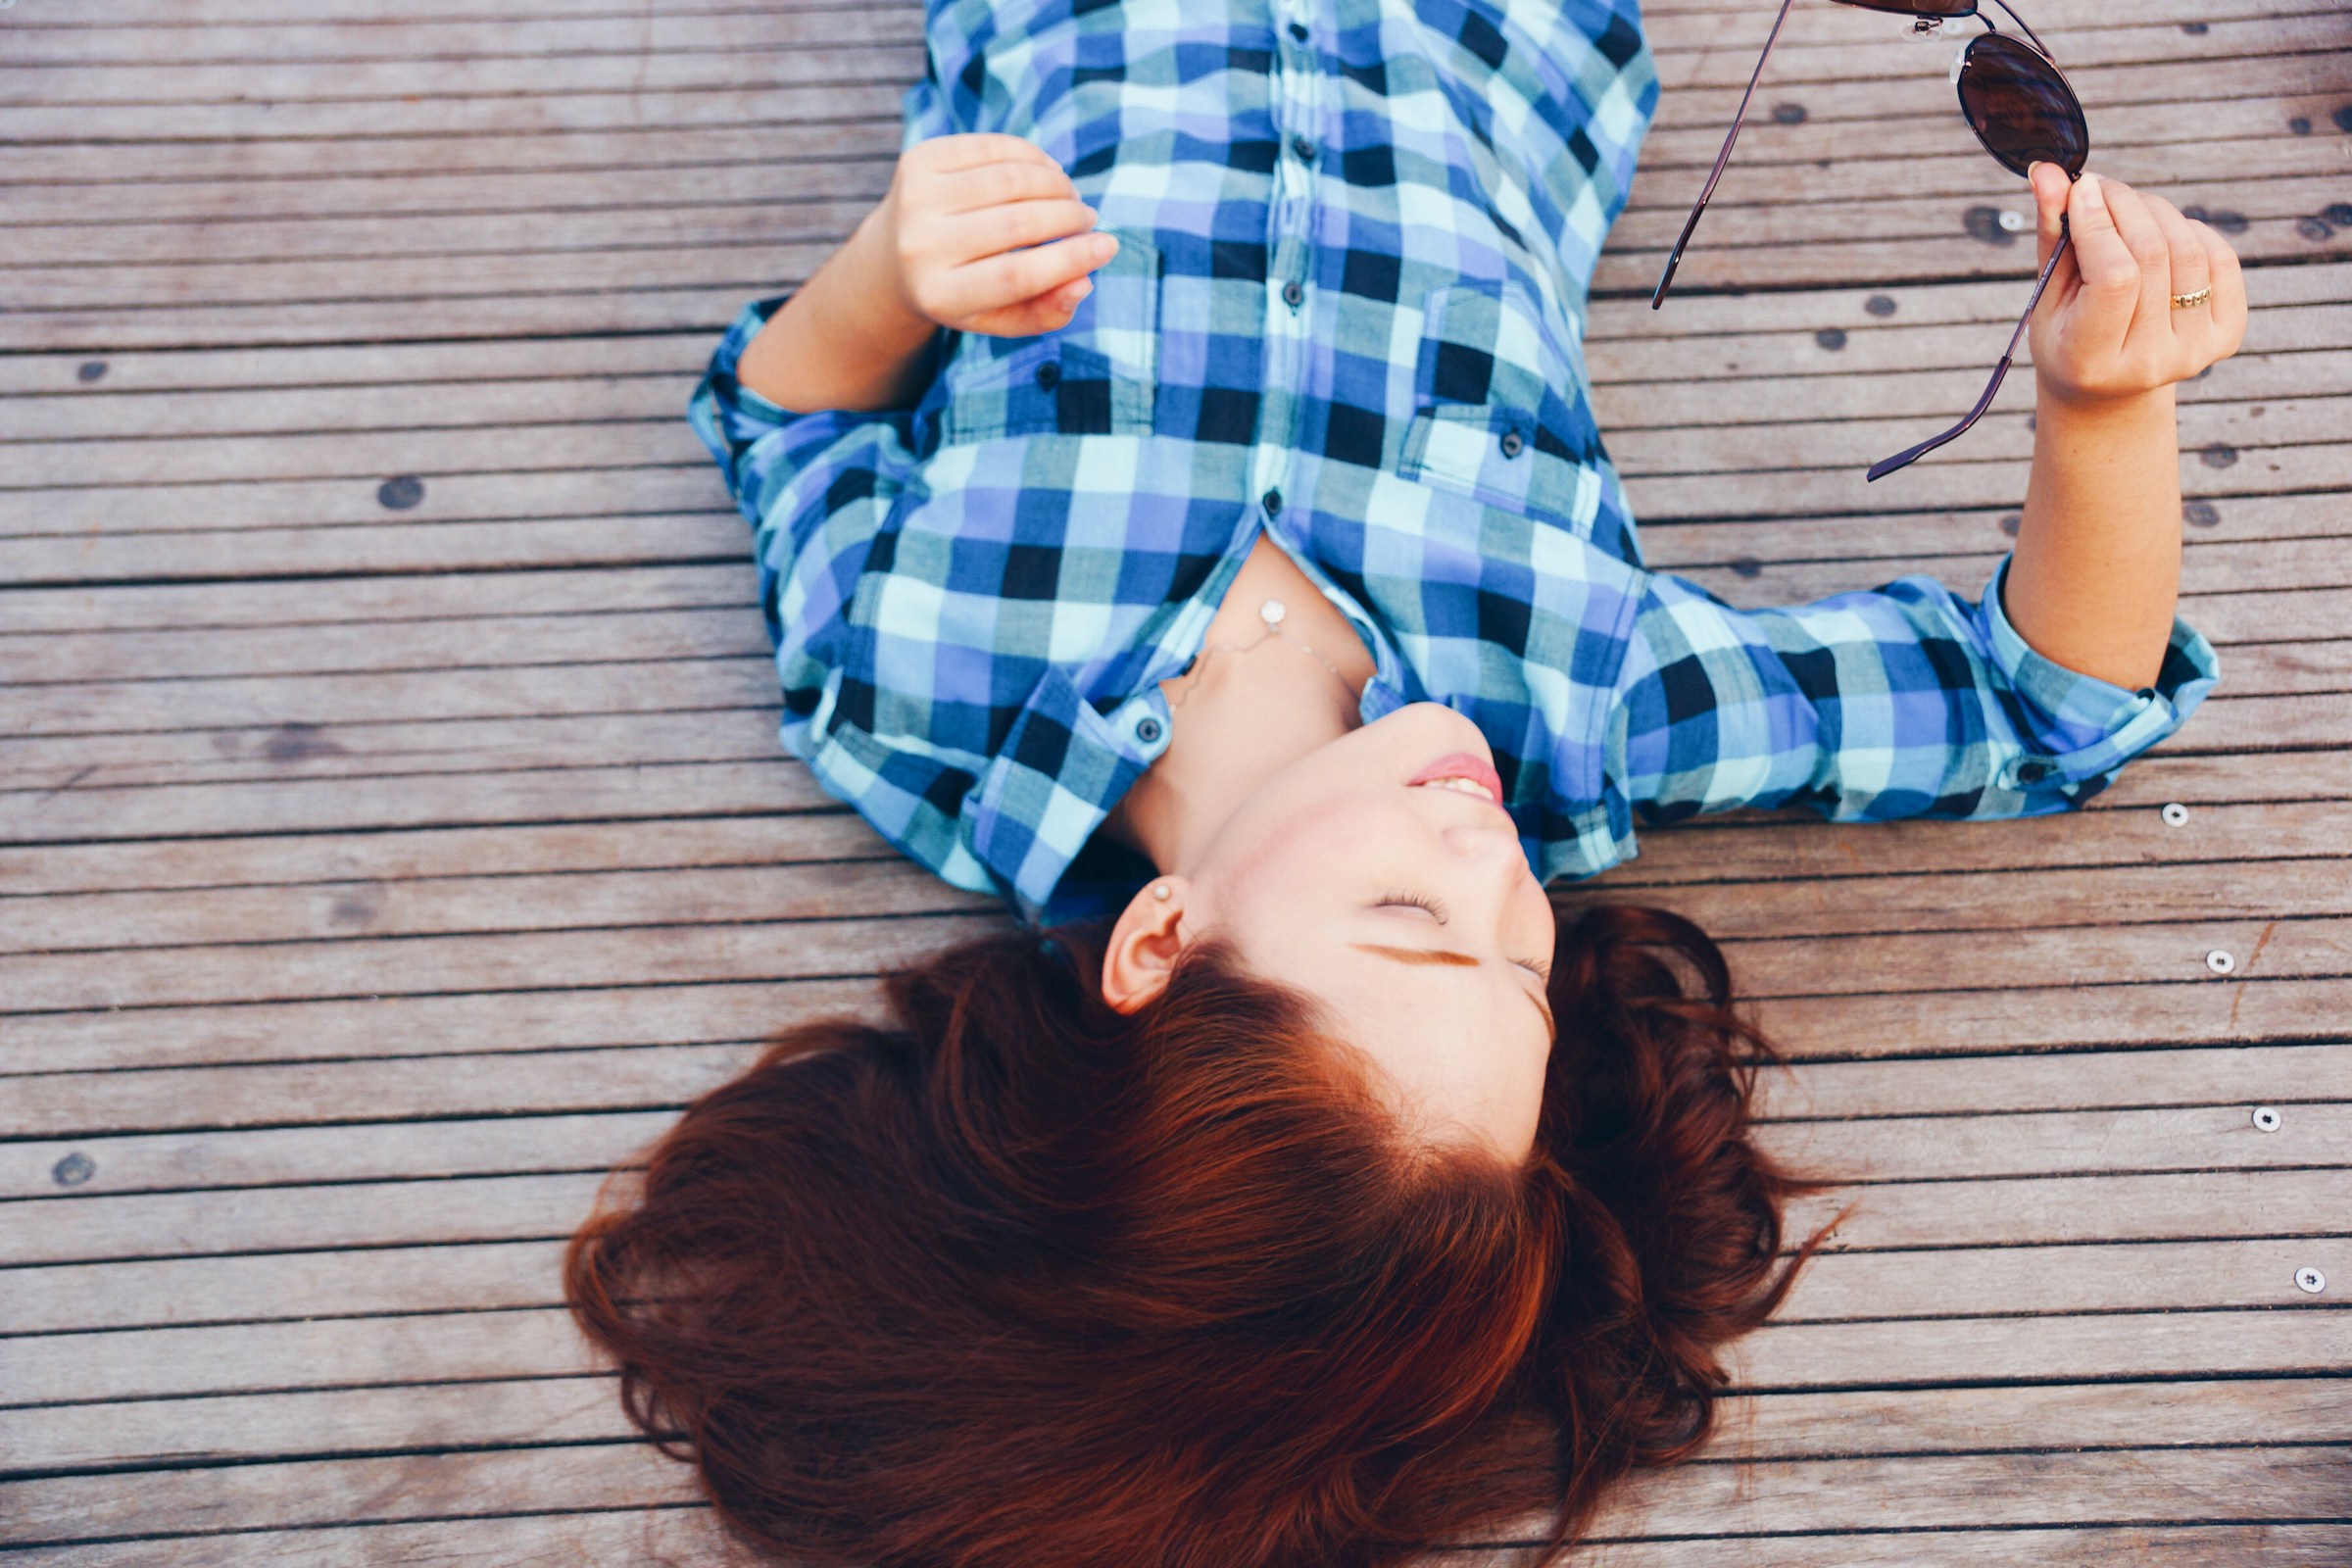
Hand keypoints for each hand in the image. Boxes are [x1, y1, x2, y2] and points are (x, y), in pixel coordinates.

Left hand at [876, 132, 1118, 337]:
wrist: (892, 259)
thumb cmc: (964, 292)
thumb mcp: (1001, 317)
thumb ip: (1045, 312)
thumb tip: (1083, 282)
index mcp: (941, 295)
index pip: (1018, 275)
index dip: (1072, 259)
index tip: (1109, 246)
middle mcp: (921, 247)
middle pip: (1018, 223)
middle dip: (1069, 217)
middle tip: (1087, 219)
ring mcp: (915, 198)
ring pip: (1009, 179)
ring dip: (1055, 184)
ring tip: (1069, 198)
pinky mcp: (918, 160)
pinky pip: (991, 147)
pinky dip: (1031, 157)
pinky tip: (1045, 172)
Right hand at [2026, 163, 2247, 411]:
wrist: (2108, 390)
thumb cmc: (2067, 334)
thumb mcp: (2048, 293)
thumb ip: (2053, 233)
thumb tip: (2050, 171)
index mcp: (2092, 360)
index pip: (2115, 278)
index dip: (2101, 224)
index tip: (2082, 190)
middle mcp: (2149, 363)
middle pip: (2153, 256)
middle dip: (2124, 205)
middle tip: (2100, 187)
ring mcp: (2193, 352)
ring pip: (2188, 250)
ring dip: (2156, 212)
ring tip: (2128, 208)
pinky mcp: (2226, 337)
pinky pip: (2221, 259)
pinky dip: (2193, 231)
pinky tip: (2165, 234)